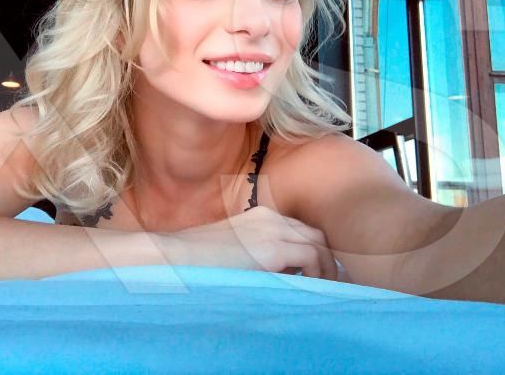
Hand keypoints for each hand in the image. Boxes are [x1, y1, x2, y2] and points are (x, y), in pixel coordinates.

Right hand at [164, 205, 337, 280]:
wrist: (178, 257)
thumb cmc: (197, 259)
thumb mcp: (233, 250)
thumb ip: (256, 253)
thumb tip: (278, 272)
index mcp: (260, 215)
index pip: (300, 229)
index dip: (312, 250)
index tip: (315, 272)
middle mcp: (271, 217)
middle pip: (315, 233)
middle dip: (325, 257)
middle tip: (327, 282)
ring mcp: (272, 230)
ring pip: (319, 244)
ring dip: (325, 267)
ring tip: (324, 288)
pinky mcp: (272, 249)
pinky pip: (312, 258)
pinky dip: (317, 274)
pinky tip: (309, 288)